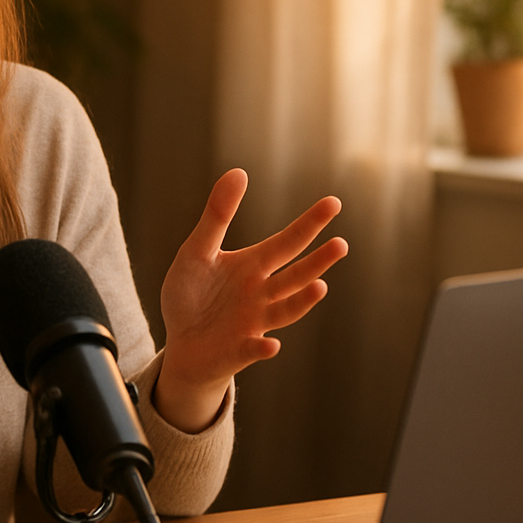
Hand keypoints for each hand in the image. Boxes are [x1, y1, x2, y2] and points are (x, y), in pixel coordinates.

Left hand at [153, 169, 346, 432]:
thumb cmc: (191, 296)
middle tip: (340, 244)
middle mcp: (261, 294)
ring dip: (302, 301)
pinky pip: (253, 349)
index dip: (309, 224)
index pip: (286, 242)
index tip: (334, 203)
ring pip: (285, 311)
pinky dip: (262, 347)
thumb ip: (217, 216)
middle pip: (295, 275)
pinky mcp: (238, 351)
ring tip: (320, 287)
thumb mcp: (196, 252)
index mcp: (252, 267)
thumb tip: (239, 171)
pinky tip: (270, 344)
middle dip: (318, 261)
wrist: (182, 345)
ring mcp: (254, 323)